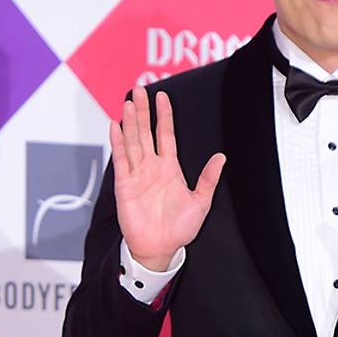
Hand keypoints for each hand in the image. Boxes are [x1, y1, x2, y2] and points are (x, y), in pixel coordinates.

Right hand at [109, 86, 225, 270]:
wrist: (160, 248)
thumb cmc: (179, 229)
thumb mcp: (201, 202)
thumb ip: (208, 179)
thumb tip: (221, 158)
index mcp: (170, 168)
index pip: (166, 135)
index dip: (164, 116)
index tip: (163, 96)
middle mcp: (152, 167)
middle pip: (146, 132)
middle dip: (143, 111)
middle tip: (139, 88)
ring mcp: (137, 174)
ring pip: (133, 141)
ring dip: (131, 122)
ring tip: (129, 102)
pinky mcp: (125, 185)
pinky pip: (121, 160)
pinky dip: (118, 143)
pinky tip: (116, 126)